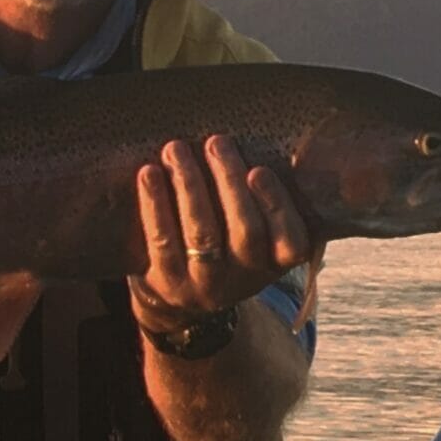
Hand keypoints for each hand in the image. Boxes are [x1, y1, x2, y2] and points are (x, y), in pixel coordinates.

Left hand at [131, 135, 312, 326]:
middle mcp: (243, 278)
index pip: (291, 241)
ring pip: (202, 233)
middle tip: (216, 143)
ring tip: (176, 149)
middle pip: (245, 230)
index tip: (258, 169)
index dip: (276, 206)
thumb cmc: (223, 247)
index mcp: (273, 263)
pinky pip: (162, 240)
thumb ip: (263, 203)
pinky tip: (149, 173)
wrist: (177, 298)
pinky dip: (155, 204)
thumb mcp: (255, 237)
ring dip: (190, 185)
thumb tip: (271, 143)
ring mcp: (204, 284)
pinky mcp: (167, 282)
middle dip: (229, 181)